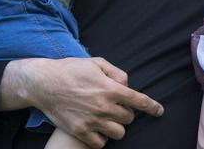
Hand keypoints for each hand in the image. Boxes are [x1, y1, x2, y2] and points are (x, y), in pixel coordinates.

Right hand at [0, 57, 163, 148]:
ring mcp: (91, 121)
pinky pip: (100, 144)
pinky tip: (97, 128)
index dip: (152, 107)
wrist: (44, 83)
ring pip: (118, 133)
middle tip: (115, 106)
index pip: (138, 101)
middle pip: (128, 118)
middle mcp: (103, 106)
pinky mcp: (79, 131)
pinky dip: (102, 138)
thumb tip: (128, 86)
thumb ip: (117, 73)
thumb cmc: (72, 70)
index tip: (159, 111)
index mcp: (110, 88)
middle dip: (126, 113)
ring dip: (116, 126)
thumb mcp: (98, 63)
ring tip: (107, 118)